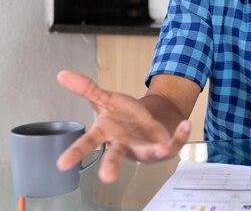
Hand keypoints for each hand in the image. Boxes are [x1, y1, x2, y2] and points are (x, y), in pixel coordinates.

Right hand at [56, 70, 191, 182]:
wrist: (147, 122)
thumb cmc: (123, 116)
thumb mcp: (105, 99)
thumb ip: (86, 89)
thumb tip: (62, 74)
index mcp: (107, 134)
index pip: (89, 143)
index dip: (75, 153)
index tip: (61, 164)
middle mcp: (124, 145)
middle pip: (116, 156)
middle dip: (111, 167)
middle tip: (107, 178)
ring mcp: (144, 148)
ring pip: (148, 153)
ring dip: (155, 152)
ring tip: (162, 149)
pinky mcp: (163, 148)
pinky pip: (174, 143)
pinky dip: (181, 134)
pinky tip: (186, 124)